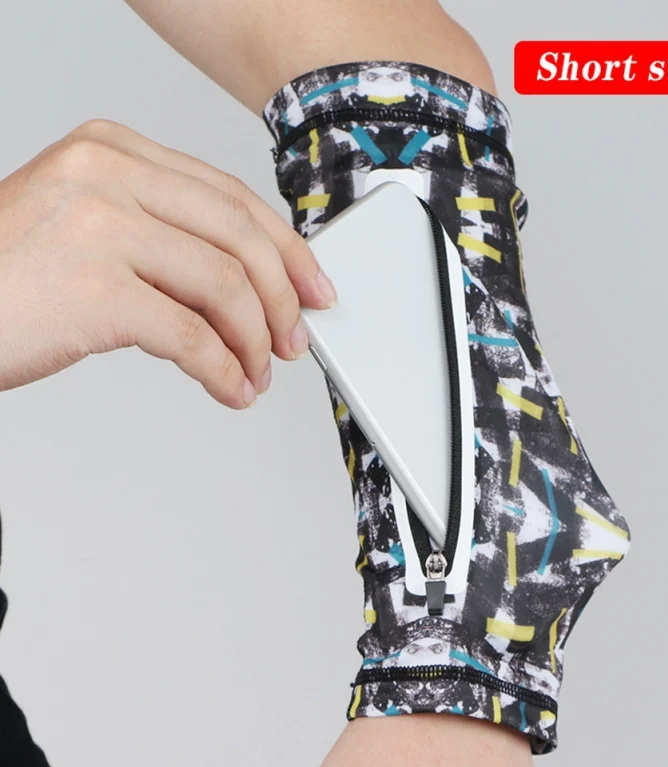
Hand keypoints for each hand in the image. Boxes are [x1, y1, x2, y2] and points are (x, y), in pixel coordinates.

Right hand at [0, 120, 335, 408]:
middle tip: (293, 340)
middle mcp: (109, 173)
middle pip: (240, 237)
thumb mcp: (90, 227)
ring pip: (225, 286)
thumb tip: (251, 286)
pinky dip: (223, 370)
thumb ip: (165, 238)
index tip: (313, 287)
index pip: (232, 197)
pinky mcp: (95, 288)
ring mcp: (100, 226)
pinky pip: (192, 336)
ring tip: (256, 373)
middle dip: (282, 299)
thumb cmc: (12, 278)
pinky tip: (231, 389)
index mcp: (116, 151)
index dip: (286, 249)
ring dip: (253, 341)